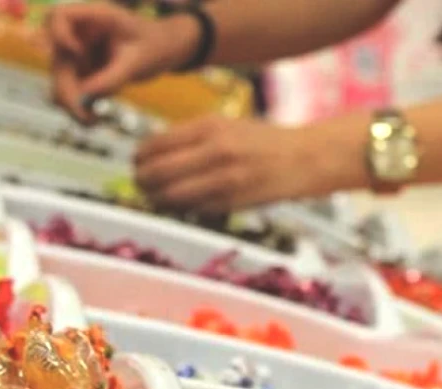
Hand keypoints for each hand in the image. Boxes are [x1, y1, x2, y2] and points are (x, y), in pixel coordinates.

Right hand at [44, 3, 196, 121]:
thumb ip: (113, 76)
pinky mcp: (80, 74)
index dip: (59, 35)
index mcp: (92, 17)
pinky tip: (95, 120)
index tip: (78, 53)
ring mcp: (76, 55)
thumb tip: (86, 96)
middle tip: (85, 116)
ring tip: (92, 123)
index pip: (58, 15)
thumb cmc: (153, 46)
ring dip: (70, 105)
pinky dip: (79, 109)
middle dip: (66, 90)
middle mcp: (78, 35)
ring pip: (59, 81)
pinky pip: (71, 94)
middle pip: (57, 59)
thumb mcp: (138, 61)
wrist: (162, 50)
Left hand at [134, 115, 345, 212]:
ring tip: (156, 197)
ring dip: (157, 199)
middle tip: (140, 184)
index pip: (154, 145)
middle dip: (141, 181)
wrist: (305, 158)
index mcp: (209, 126)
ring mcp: (224, 178)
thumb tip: (150, 156)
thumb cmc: (262, 141)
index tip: (137, 162)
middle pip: (156, 172)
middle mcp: (215, 151)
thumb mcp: (226, 126)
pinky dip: (182, 208)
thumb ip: (190, 138)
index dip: (139, 158)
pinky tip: (183, 203)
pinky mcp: (233, 202)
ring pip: (171, 196)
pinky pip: (194, 209)